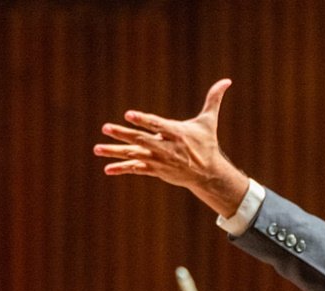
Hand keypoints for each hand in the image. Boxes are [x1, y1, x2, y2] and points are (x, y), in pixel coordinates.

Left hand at [94, 78, 248, 215]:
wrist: (208, 174)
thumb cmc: (206, 144)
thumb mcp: (209, 122)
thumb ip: (213, 100)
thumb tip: (227, 81)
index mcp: (176, 133)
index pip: (157, 125)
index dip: (143, 120)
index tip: (129, 115)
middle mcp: (166, 147)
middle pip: (141, 139)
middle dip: (123, 134)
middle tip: (106, 127)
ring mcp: (159, 160)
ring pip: (134, 155)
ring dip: (115, 152)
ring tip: (97, 149)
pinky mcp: (156, 170)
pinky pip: (137, 169)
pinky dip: (123, 169)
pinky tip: (108, 169)